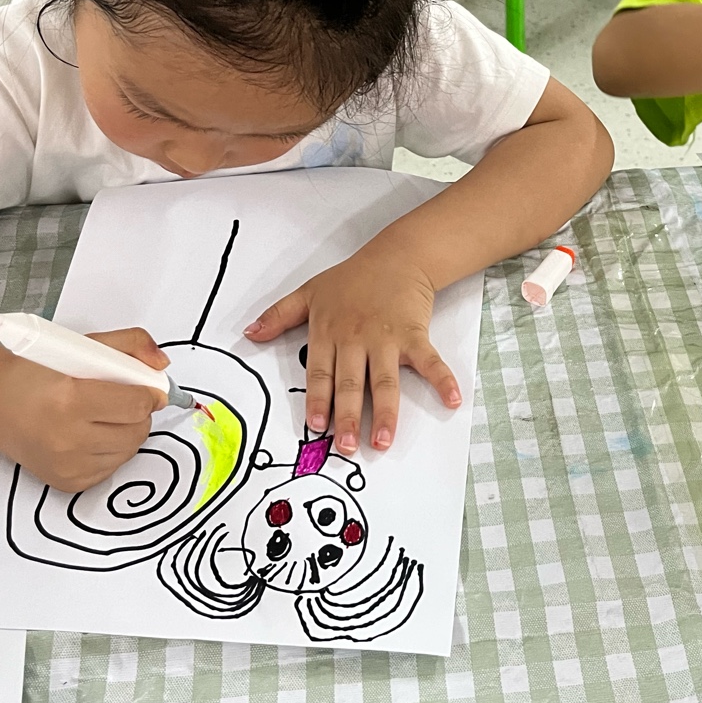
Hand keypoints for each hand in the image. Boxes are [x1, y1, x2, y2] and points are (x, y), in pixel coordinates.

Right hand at [0, 328, 167, 491]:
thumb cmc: (36, 374)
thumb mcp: (84, 346)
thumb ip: (130, 344)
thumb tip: (162, 364)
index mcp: (69, 400)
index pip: (137, 404)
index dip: (148, 393)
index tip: (144, 386)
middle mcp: (67, 439)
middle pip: (138, 431)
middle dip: (138, 413)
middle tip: (121, 399)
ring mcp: (67, 466)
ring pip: (129, 451)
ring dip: (127, 432)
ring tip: (104, 415)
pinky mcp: (68, 483)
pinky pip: (112, 468)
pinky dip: (111, 451)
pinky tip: (92, 434)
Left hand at [245, 251, 461, 454]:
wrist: (397, 255)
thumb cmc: (353, 277)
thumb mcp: (309, 291)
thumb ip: (279, 315)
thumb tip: (249, 334)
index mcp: (329, 332)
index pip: (321, 373)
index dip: (318, 400)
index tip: (316, 427)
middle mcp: (356, 339)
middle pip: (351, 384)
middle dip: (348, 417)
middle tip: (347, 447)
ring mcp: (387, 338)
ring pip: (385, 381)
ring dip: (385, 412)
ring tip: (383, 440)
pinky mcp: (414, 334)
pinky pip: (429, 361)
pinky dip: (442, 380)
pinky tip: (452, 400)